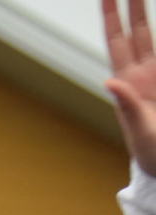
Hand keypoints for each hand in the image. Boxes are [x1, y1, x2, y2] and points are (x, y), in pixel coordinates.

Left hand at [103, 0, 155, 175]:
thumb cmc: (151, 154)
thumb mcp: (140, 132)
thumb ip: (128, 106)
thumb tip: (110, 81)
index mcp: (128, 84)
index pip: (118, 42)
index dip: (112, 17)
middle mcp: (144, 73)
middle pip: (138, 29)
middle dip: (133, 5)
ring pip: (154, 36)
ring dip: (149, 15)